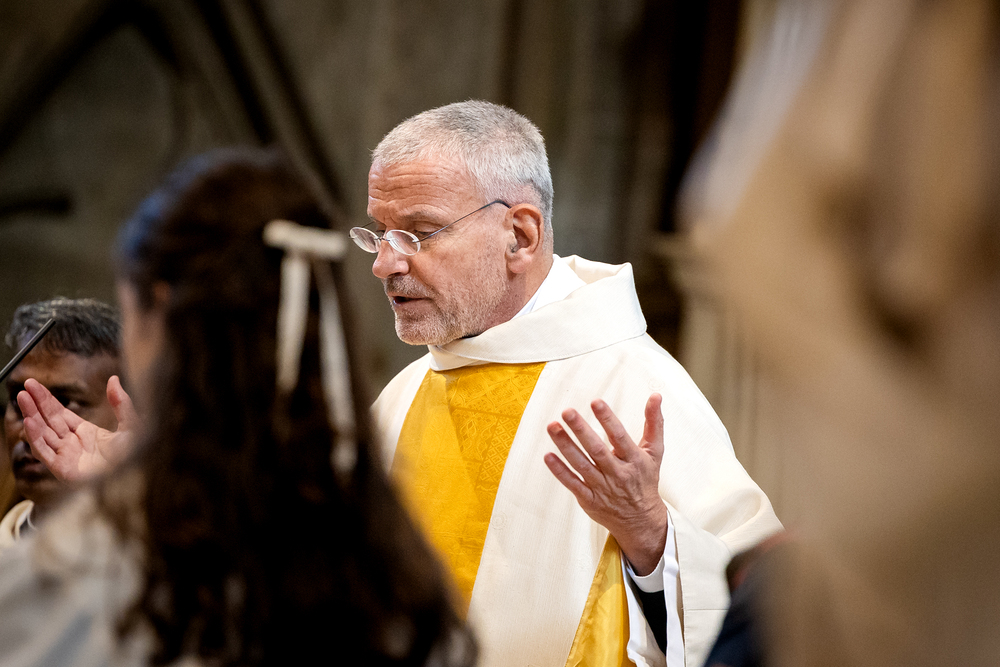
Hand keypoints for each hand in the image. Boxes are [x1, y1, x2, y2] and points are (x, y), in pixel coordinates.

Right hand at [18, 375, 137, 482]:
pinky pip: (44, 452)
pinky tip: (29, 422)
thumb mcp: (131, 425)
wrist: (135, 478)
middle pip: (49, 421)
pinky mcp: (62, 469)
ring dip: (32, 416)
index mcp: (87, 434)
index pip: (61, 414)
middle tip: (25, 386)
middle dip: (36, 404)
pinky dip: (35, 437)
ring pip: (43, 434)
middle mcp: (74, 444)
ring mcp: (67, 456)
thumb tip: (114, 379)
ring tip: (22, 398)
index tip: (35, 386)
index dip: (48, 400)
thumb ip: (121, 403)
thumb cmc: (136, 457)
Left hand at [544, 393, 667, 574]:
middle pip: (597, 450)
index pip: (619, 436)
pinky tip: (548, 456)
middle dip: (581, 430)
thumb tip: (656, 396)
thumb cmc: (645, 479)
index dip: (608, 419)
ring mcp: (602, 488)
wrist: (641, 520)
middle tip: (567, 411)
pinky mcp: (590, 500)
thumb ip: (654, 423)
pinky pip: (573, 484)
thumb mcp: (654, 452)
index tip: (595, 402)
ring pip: (581, 465)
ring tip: (552, 426)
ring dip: (565, 446)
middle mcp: (618, 474)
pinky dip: (560, 471)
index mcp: (634, 460)